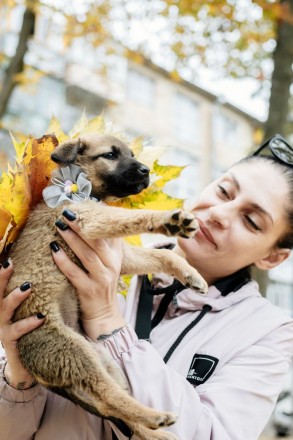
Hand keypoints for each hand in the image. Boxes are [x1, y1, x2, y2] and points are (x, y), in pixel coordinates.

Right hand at [0, 260, 44, 388]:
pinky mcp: (9, 342)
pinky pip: (18, 331)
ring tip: (28, 286)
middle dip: (0, 276)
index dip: (0, 270)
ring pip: (4, 309)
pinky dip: (28, 322)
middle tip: (9, 262)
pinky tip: (41, 316)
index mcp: (4, 302)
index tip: (6, 254)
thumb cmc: (32, 331)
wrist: (27, 365)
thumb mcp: (29, 309)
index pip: (0, 283)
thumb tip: (45, 269)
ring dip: (15, 297)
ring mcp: (2, 328)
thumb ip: (31, 291)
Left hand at [52, 212, 125, 340]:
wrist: (105, 317)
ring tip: (59, 226)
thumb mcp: (112, 266)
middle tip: (67, 214)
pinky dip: (63, 261)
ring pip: (86, 255)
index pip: (108, 235)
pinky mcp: (89, 291)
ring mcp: (101, 279)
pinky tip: (53, 250)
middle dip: (81, 226)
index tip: (85, 207)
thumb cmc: (103, 288)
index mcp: (116, 258)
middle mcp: (111, 267)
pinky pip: (74, 273)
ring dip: (72, 239)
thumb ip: (110, 247)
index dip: (97, 221)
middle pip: (96, 242)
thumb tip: (102, 225)